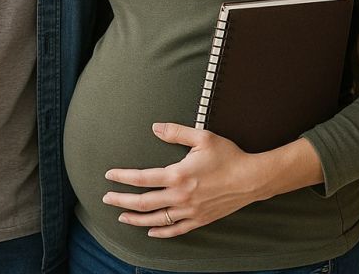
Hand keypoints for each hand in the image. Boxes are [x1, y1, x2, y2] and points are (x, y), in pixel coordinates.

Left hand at [102, 122, 262, 237]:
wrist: (251, 179)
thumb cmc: (227, 155)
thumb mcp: (202, 137)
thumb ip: (176, 132)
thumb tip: (155, 127)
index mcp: (178, 175)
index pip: (142, 178)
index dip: (123, 177)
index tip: (109, 176)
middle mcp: (181, 196)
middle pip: (144, 202)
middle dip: (122, 200)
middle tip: (106, 198)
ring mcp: (190, 211)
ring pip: (157, 218)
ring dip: (136, 218)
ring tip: (122, 216)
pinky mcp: (200, 219)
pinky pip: (176, 229)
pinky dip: (161, 231)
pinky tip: (151, 231)